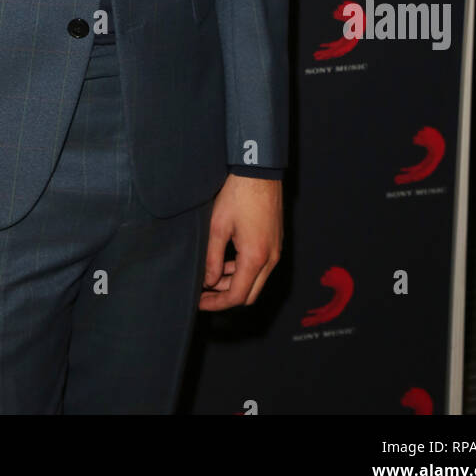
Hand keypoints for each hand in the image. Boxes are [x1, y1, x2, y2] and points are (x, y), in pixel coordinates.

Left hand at [198, 174, 282, 309]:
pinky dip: (244, 270)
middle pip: (249, 294)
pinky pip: (261, 267)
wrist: (259, 171)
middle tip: (204, 293)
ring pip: (256, 281)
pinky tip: (226, 262)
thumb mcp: (217, 226)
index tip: (200, 302)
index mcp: (256, 257)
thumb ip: (212, 258)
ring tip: (211, 277)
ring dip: (235, 283)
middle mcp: (271, 258)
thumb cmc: (238, 195)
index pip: (238, 296)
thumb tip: (208, 281)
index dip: (217, 303)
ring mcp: (276, 250)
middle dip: (226, 297)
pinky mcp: (275, 241)